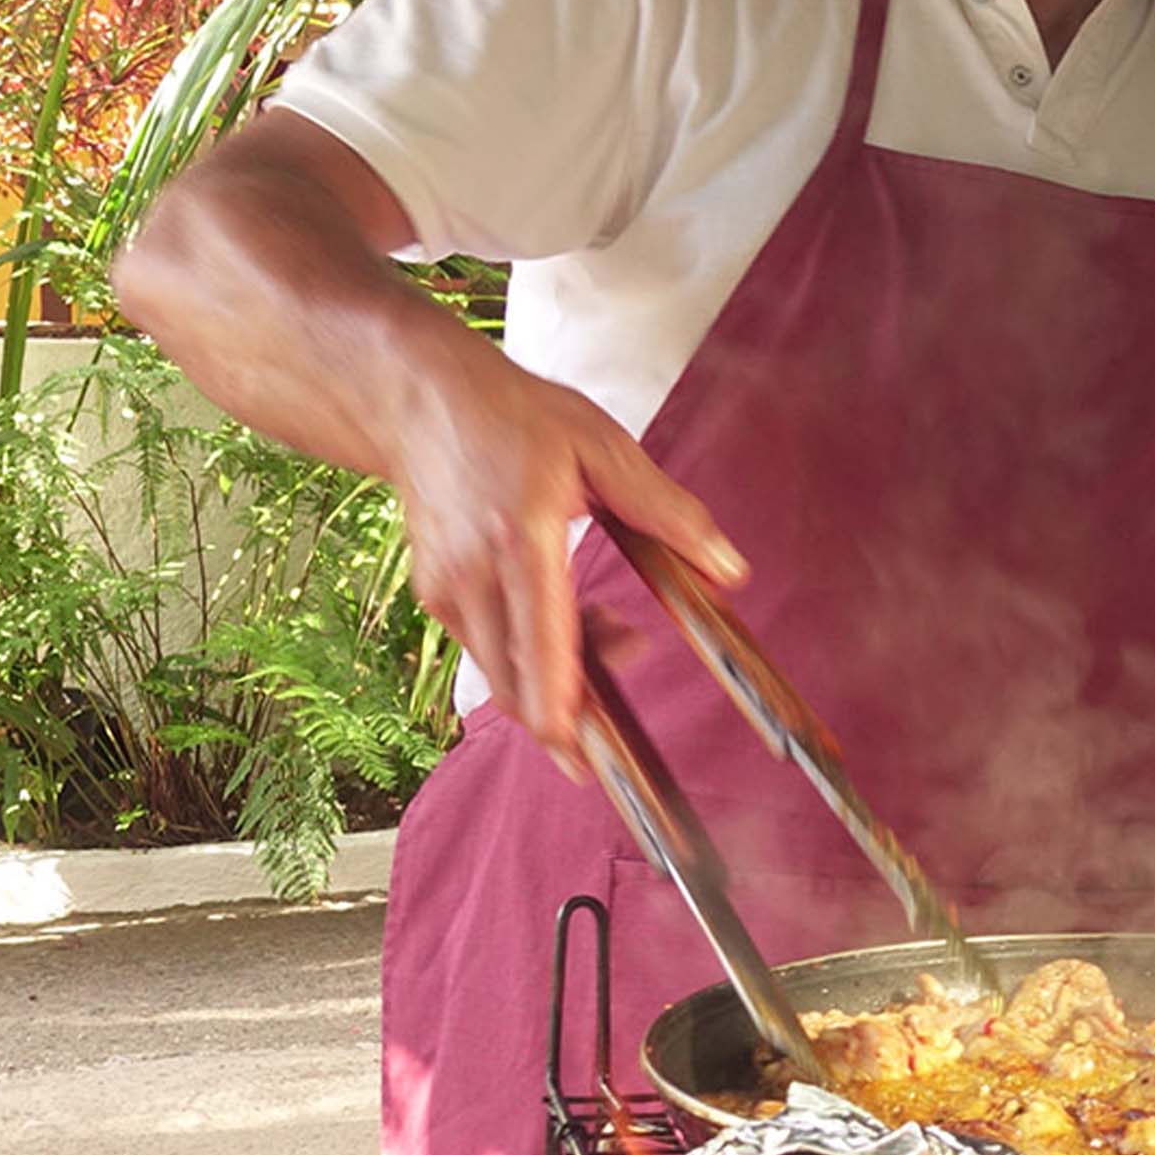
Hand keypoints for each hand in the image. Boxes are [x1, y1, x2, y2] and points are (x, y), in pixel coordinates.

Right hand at [385, 355, 745, 751]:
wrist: (425, 404)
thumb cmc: (518, 420)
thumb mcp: (605, 449)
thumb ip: (668, 511)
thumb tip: (730, 569)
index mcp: (520, 538)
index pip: (538, 640)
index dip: (557, 703)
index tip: (578, 750)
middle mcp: (473, 575)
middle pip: (515, 681)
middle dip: (575, 709)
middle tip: (630, 684)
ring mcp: (447, 592)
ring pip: (503, 675)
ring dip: (560, 682)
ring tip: (620, 635)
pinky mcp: (437, 599)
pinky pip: (489, 653)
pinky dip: (532, 660)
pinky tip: (572, 622)